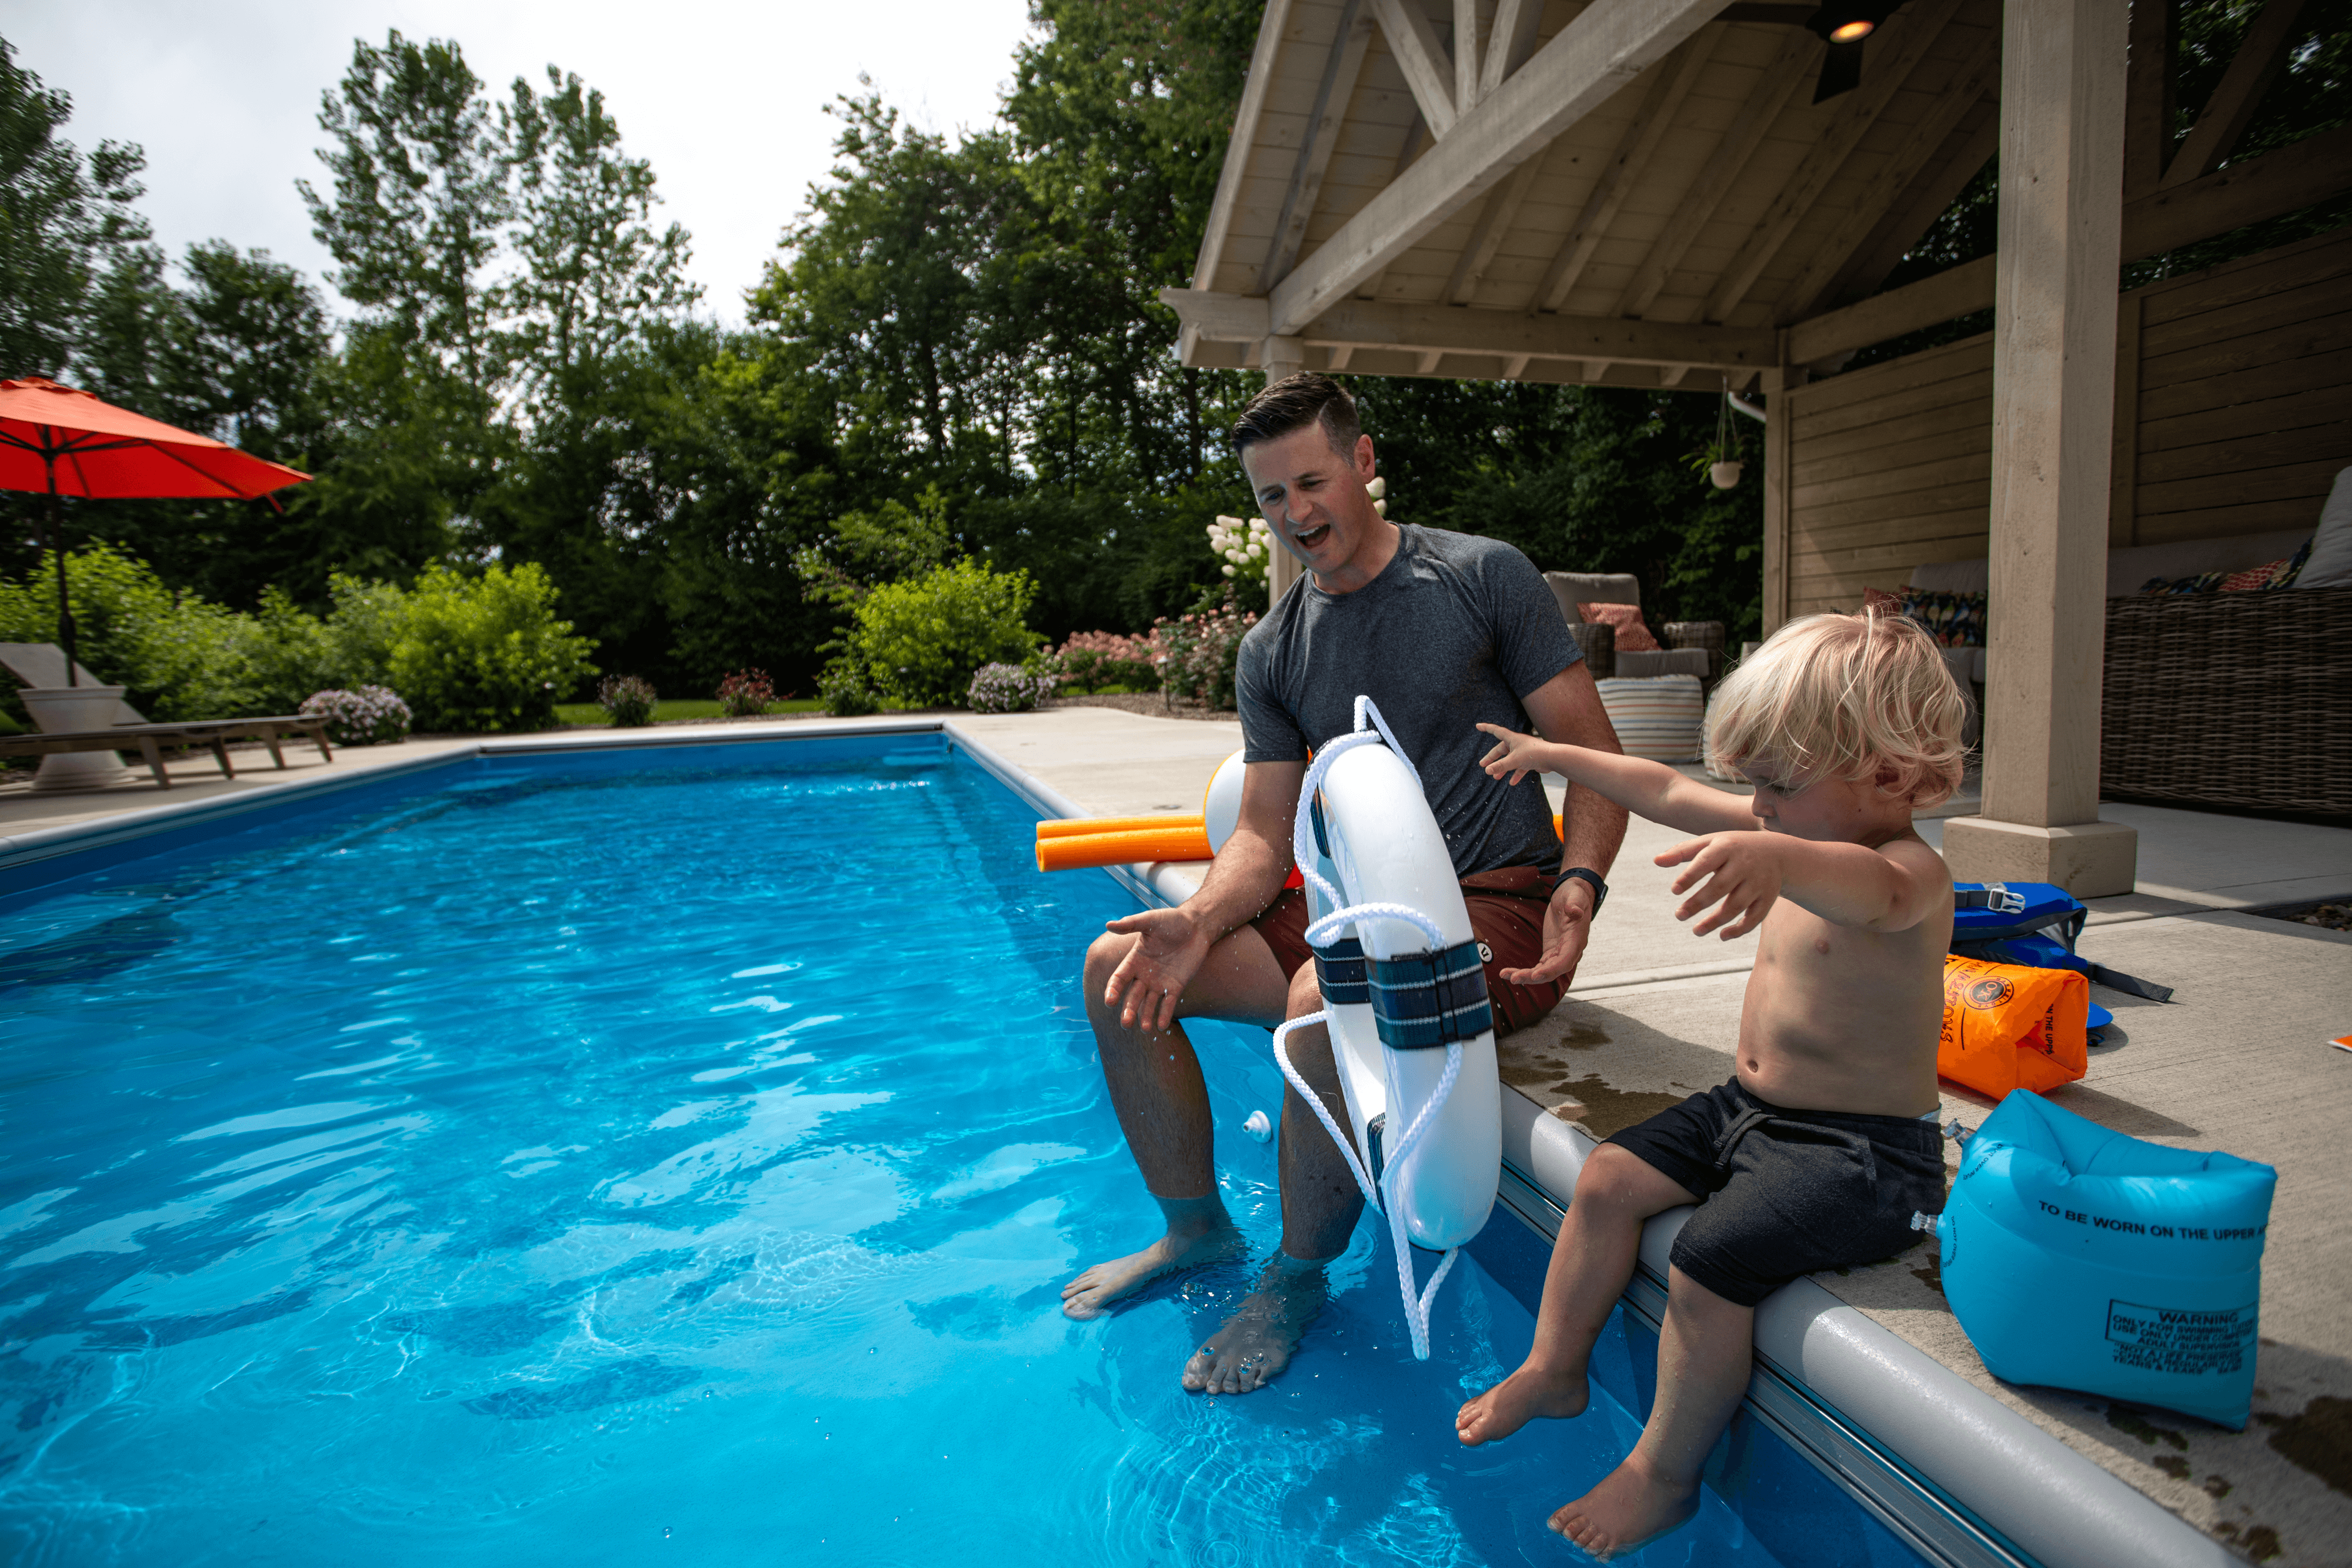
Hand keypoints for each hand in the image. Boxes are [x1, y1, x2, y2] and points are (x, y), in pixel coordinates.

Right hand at [1100, 907, 1213, 1031]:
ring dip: (1145, 1016)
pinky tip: (1162, 1026)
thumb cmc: (1171, 921)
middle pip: (1132, 996)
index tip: (1109, 1001)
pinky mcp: (1175, 987)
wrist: (1197, 926)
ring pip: (1148, 1003)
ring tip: (1145, 1028)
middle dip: (1128, 1010)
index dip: (1113, 990)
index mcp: (1134, 960)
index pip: (1119, 979)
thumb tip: (1108, 924)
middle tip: (1126, 1023)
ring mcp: (1159, 982)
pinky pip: (1168, 1004)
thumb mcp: (1151, 920)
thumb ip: (1131, 924)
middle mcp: (1144, 975)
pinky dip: (1164, 1015)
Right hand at [1474, 722, 1552, 786]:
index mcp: (1512, 738)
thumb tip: (1487, 771)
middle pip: (1501, 750)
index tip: (1477, 726)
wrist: (1553, 758)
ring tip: (1496, 777)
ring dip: (1503, 768)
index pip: (1496, 731)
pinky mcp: (1530, 760)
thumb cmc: (1534, 755)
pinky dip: (1516, 774)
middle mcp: (1517, 743)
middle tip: (1483, 766)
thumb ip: (1500, 766)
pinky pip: (1520, 767)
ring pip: (1510, 760)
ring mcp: (1524, 752)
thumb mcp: (1514, 761)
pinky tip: (1512, 783)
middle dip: (1492, 758)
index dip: (1486, 728)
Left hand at [1500, 877, 1596, 987]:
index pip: (1565, 961)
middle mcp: (1569, 951)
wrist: (1571, 897)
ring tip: (1506, 975)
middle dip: (1533, 977)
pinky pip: (1539, 966)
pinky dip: (1526, 971)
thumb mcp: (1575, 896)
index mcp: (1576, 940)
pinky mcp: (1551, 952)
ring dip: (1526, 976)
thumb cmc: (1575, 896)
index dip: (1551, 970)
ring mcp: (1559, 953)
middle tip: (1514, 978)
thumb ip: (1575, 904)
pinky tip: (1511, 973)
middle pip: (1552, 971)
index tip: (1536, 974)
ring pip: (1543, 971)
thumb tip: (1575, 911)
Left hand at [1655, 832, 1781, 939]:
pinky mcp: (1769, 897)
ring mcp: (1759, 881)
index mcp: (1727, 847)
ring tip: (1695, 931)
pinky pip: (1755, 917)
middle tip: (1679, 916)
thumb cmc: (1731, 848)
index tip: (1674, 890)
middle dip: (1698, 903)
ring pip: (1736, 905)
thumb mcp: (1709, 843)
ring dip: (1714, 921)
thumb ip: (1682, 851)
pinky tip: (1722, 936)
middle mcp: (1745, 864)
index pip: (1706, 862)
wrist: (1776, 851)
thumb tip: (1656, 861)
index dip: (1690, 876)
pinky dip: (1739, 929)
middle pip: (1720, 887)